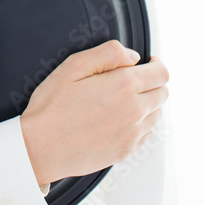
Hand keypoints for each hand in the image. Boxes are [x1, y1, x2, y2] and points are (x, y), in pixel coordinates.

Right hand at [19, 40, 168, 184]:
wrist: (40, 148)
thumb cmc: (51, 109)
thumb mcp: (73, 67)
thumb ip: (107, 54)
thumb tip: (132, 55)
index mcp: (123, 86)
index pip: (161, 73)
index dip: (157, 64)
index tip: (148, 63)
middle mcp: (134, 111)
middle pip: (163, 93)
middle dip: (153, 82)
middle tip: (134, 80)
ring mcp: (132, 134)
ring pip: (157, 114)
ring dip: (148, 104)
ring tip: (124, 100)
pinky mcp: (126, 151)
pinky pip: (146, 134)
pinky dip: (140, 124)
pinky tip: (120, 120)